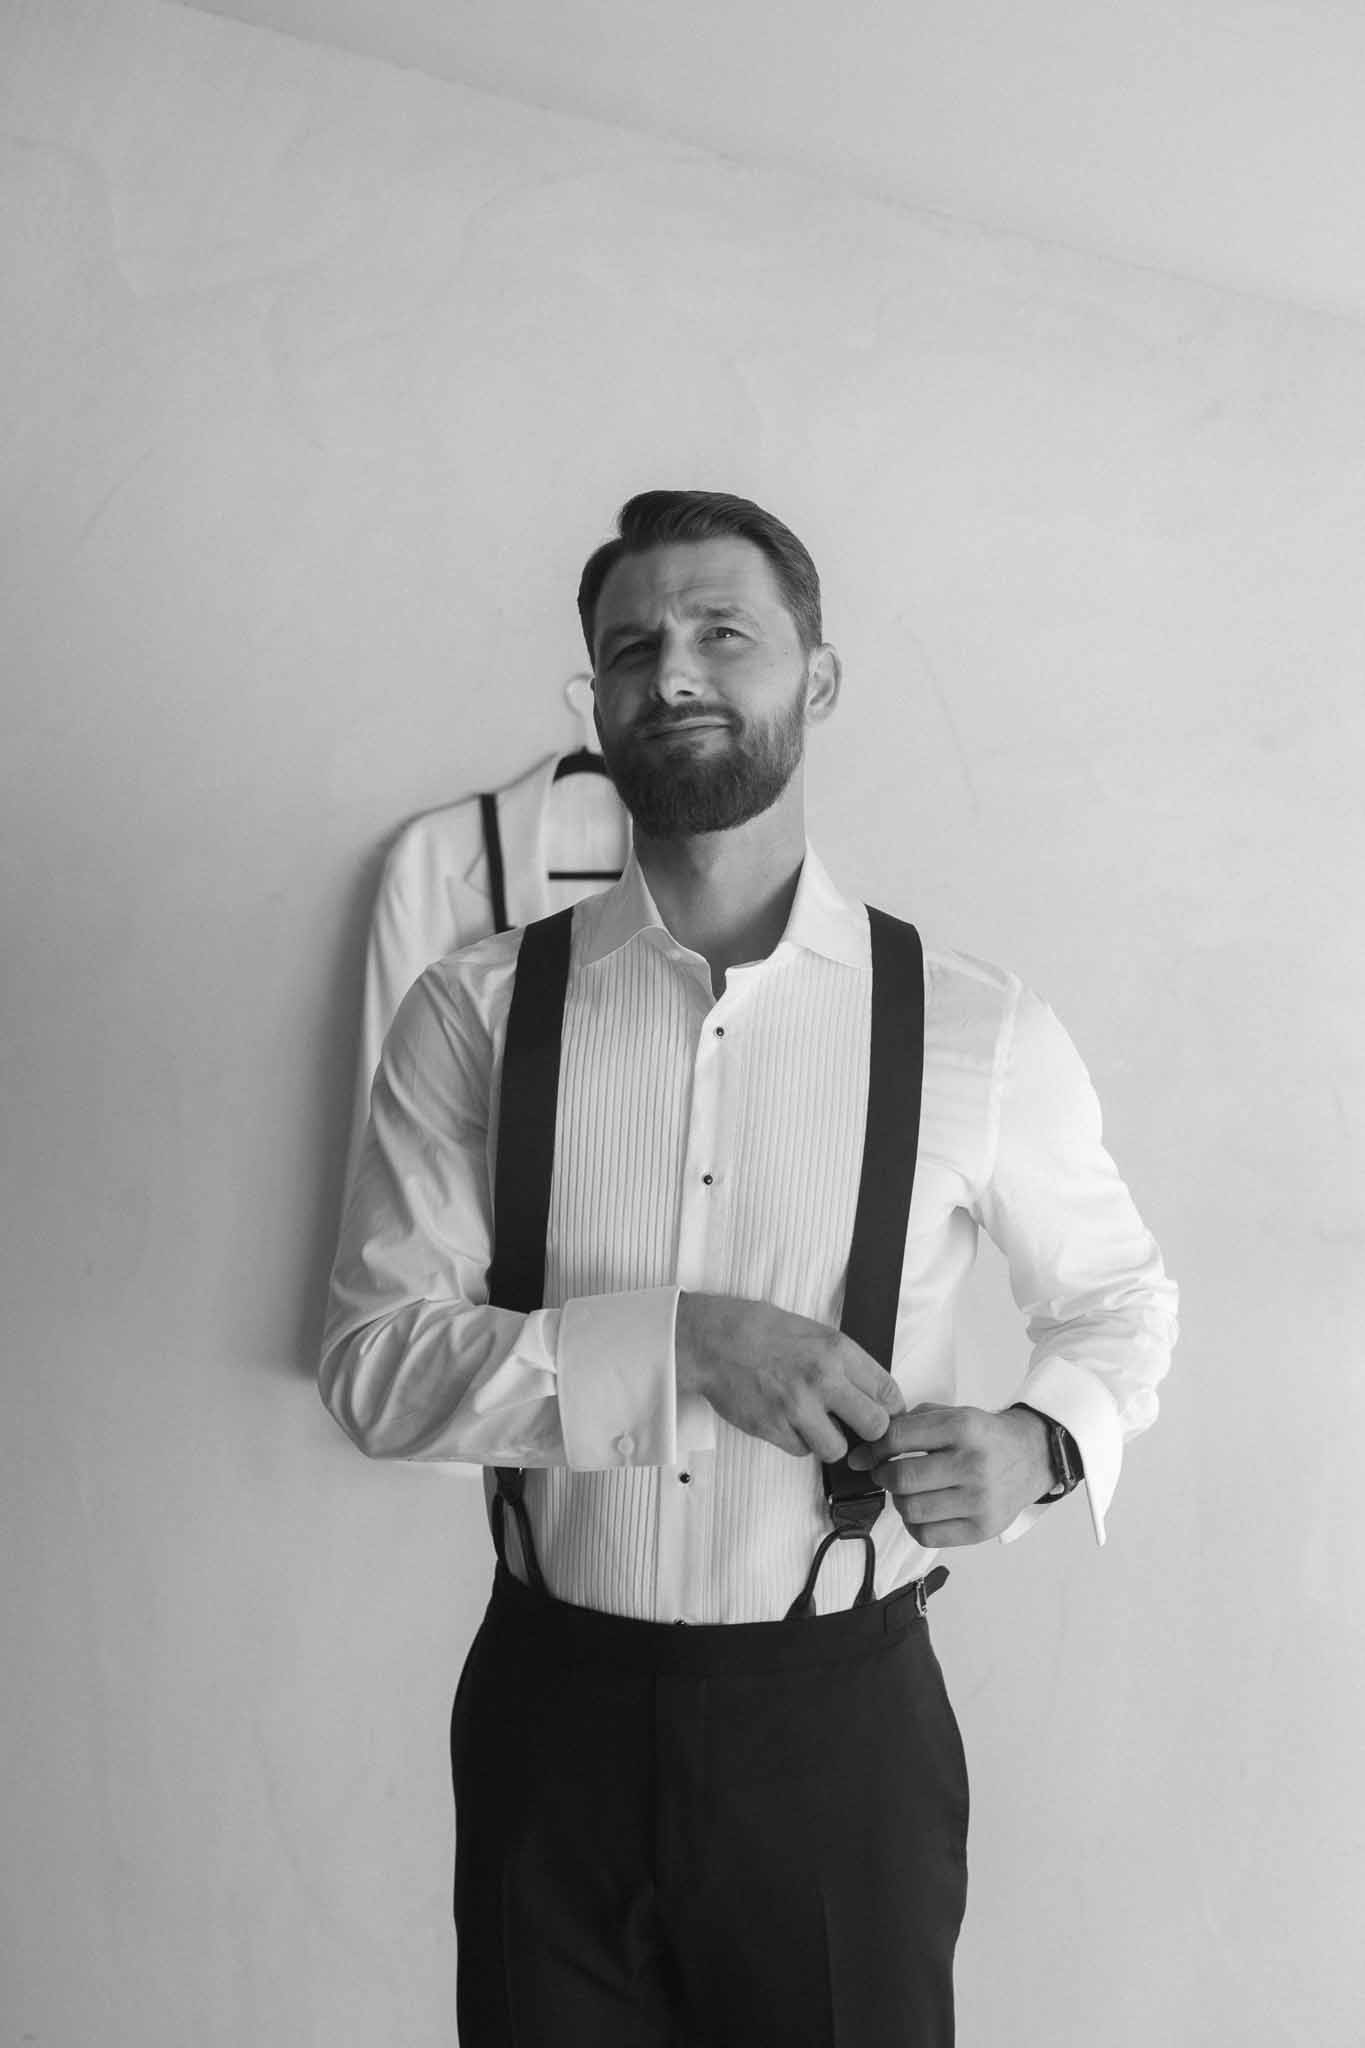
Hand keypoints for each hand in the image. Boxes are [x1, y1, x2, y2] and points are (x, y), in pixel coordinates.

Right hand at [676, 1293, 904, 1460]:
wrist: (709, 1340)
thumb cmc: (756, 1329)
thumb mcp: (811, 1330)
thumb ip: (842, 1360)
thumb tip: (868, 1390)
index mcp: (837, 1349)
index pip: (888, 1390)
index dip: (892, 1409)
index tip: (886, 1415)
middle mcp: (823, 1379)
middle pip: (876, 1426)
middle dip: (869, 1432)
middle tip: (856, 1427)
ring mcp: (797, 1407)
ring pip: (838, 1449)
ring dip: (828, 1441)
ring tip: (813, 1424)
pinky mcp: (773, 1429)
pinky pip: (801, 1451)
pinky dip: (797, 1442)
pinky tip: (785, 1421)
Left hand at [846, 1402, 1053, 1546]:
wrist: (1032, 1457)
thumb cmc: (984, 1437)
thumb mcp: (953, 1414)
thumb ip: (909, 1425)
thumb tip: (864, 1453)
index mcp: (963, 1428)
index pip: (898, 1439)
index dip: (873, 1448)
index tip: (866, 1454)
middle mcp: (973, 1464)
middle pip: (902, 1478)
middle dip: (883, 1475)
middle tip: (885, 1472)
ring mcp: (979, 1500)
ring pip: (911, 1510)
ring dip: (899, 1501)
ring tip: (908, 1491)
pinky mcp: (981, 1529)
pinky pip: (927, 1535)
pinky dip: (915, 1524)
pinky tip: (924, 1510)